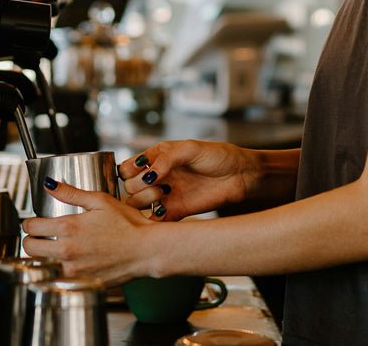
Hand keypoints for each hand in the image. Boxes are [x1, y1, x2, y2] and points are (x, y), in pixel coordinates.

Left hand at [20, 178, 157, 284]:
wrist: (147, 251)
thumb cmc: (129, 225)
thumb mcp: (101, 201)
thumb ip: (72, 193)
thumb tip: (50, 185)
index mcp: (68, 228)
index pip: (30, 226)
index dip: (30, 222)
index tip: (37, 222)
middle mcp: (66, 251)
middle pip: (28, 247)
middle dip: (32, 239)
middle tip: (42, 236)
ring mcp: (72, 271)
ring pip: (39, 265)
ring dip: (42, 257)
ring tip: (54, 250)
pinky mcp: (80, 284)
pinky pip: (58, 278)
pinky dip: (58, 271)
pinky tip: (70, 263)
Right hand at [118, 140, 252, 220]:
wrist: (240, 175)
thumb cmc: (218, 156)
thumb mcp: (191, 148)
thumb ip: (167, 159)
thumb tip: (148, 174)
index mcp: (157, 158)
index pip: (127, 167)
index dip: (129, 170)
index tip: (142, 170)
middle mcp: (158, 177)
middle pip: (128, 186)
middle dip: (137, 184)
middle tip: (157, 181)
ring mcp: (165, 195)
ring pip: (136, 204)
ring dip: (143, 199)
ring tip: (163, 192)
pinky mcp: (175, 212)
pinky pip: (154, 220)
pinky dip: (151, 219)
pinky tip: (161, 211)